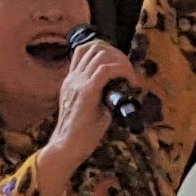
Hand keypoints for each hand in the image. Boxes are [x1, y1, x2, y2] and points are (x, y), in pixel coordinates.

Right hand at [39, 39, 134, 174]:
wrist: (67, 148)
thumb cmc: (81, 133)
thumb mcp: (90, 107)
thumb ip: (99, 94)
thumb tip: (117, 90)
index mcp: (71, 81)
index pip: (84, 50)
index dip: (105, 49)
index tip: (119, 62)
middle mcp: (73, 78)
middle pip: (94, 47)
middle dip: (116, 53)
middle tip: (128, 70)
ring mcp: (78, 84)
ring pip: (101, 55)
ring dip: (120, 61)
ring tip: (129, 75)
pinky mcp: (86, 93)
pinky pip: (105, 70)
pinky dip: (120, 71)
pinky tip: (128, 81)